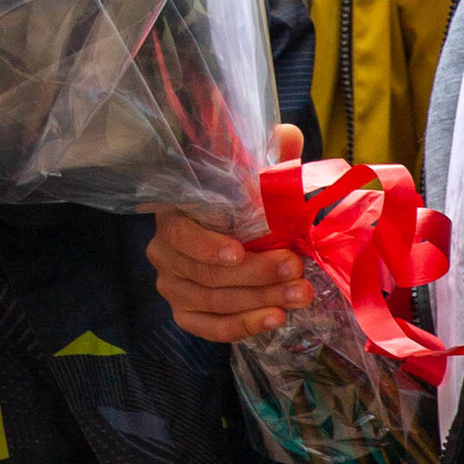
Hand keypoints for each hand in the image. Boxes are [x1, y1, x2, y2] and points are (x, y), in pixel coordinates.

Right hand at [147, 125, 308, 342]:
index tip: (239, 251)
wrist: (231, 235)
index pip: (179, 236)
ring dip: (259, 301)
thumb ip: (268, 157)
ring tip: (300, 294)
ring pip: (214, 301)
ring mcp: (173, 288)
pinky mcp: (186, 315)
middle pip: (204, 274)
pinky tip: (275, 319)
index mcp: (171, 215)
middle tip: (295, 270)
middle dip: (255, 274)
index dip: (207, 247)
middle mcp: (163, 254)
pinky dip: (243, 326)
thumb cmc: (239, 204)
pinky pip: (211, 328)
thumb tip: (288, 136)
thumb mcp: (253, 177)